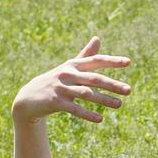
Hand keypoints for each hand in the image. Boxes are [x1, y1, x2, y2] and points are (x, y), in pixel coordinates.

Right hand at [11, 35, 131, 124]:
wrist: (29, 98)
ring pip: (86, 94)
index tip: (128, 62)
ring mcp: (61, 88)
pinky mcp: (55, 102)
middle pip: (94, 79)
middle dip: (112, 84)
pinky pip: (74, 109)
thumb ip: (85, 56)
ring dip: (104, 100)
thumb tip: (98, 38)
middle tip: (129, 90)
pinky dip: (87, 114)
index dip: (111, 61)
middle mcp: (67, 74)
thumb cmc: (54, 81)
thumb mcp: (69, 67)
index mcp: (73, 65)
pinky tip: (100, 119)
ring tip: (119, 105)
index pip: (95, 61)